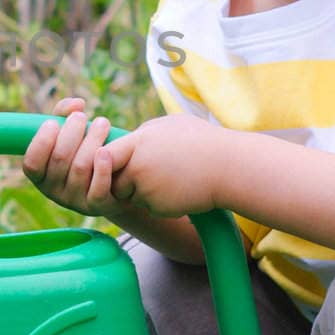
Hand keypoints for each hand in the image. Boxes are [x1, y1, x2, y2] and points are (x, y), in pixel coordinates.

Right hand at [22, 98, 127, 219]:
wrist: (115, 180)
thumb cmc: (84, 150)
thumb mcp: (69, 133)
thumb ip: (64, 113)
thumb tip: (77, 104)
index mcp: (41, 176)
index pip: (32, 164)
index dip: (41, 142)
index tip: (52, 123)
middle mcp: (54, 192)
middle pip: (59, 159)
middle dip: (71, 132)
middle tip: (81, 117)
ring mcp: (75, 202)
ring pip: (80, 167)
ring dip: (92, 139)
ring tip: (102, 122)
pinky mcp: (97, 206)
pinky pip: (98, 188)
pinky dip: (102, 167)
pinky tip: (106, 150)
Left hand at [100, 115, 224, 217]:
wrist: (228, 168)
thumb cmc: (203, 142)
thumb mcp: (171, 126)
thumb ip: (144, 134)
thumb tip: (128, 139)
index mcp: (139, 142)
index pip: (105, 154)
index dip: (108, 160)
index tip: (120, 161)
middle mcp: (138, 166)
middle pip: (114, 180)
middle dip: (124, 180)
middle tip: (150, 173)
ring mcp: (148, 188)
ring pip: (132, 196)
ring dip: (143, 193)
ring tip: (171, 179)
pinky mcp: (159, 207)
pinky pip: (150, 207)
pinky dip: (160, 203)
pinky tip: (180, 191)